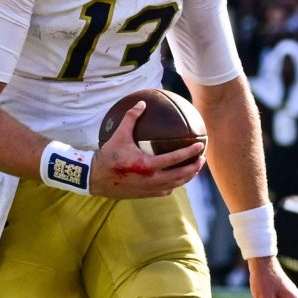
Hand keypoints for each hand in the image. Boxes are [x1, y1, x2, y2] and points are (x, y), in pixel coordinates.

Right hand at [88, 101, 204, 197]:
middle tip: (202, 158)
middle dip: (195, 167)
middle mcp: (152, 180)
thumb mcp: (119, 135)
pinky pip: (166, 191)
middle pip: (181, 175)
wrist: (96, 179)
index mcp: (148, 165)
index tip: (200, 146)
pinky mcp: (146, 195)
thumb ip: (131, 118)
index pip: (176, 159)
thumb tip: (142, 102)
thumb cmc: (108, 156)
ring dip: (187, 177)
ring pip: (176, 185)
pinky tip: (176, 179)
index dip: (190, 152)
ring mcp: (150, 189)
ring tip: (194, 169)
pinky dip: (174, 185)